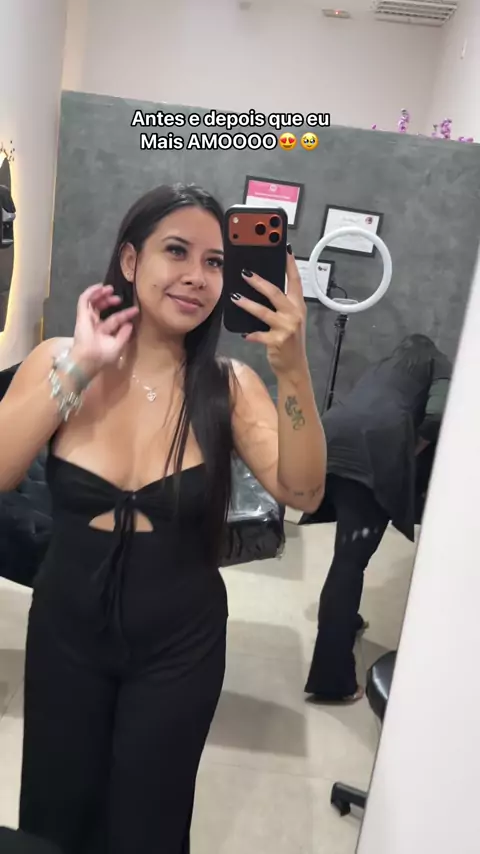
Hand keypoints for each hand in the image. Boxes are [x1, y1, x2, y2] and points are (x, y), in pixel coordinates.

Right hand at [71, 284, 138, 376]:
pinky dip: (91, 292)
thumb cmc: (102, 356)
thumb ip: (124, 335)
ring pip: (92, 302)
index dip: (125, 314)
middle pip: (101, 308)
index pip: (115, 319)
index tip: (135, 310)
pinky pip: (84, 300)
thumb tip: (130, 324)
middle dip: (110, 300)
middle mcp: (94, 324)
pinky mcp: (81, 314)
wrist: (88, 359)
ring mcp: (87, 319)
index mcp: (102, 332)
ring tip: (109, 288)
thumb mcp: (118, 346)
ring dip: (100, 293)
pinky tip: (99, 287)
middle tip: (118, 298)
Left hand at [231, 248, 307, 377]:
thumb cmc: (290, 340)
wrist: (294, 366)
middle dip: (258, 281)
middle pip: (275, 292)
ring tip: (234, 297)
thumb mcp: (290, 319)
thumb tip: (261, 287)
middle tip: (244, 272)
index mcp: (298, 305)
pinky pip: (259, 335)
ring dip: (247, 304)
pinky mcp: (277, 341)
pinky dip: (250, 334)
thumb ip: (281, 304)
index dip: (290, 264)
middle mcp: (294, 314)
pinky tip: (243, 333)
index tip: (285, 249)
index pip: (295, 281)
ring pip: (263, 312)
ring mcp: (287, 328)